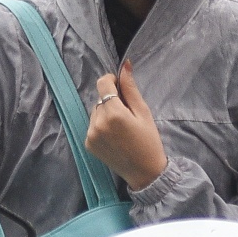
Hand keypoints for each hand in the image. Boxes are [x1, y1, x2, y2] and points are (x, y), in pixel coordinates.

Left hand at [85, 60, 167, 189]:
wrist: (144, 172)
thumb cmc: (149, 140)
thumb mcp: (143, 112)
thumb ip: (130, 88)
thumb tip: (125, 65)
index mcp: (114, 114)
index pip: (103, 83)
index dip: (111, 80)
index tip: (120, 86)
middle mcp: (98, 123)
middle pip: (100, 98)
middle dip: (111, 100)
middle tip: (127, 114)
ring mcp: (91, 135)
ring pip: (95, 112)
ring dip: (105, 113)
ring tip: (121, 127)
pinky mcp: (88, 144)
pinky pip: (92, 125)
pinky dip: (101, 126)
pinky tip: (115, 136)